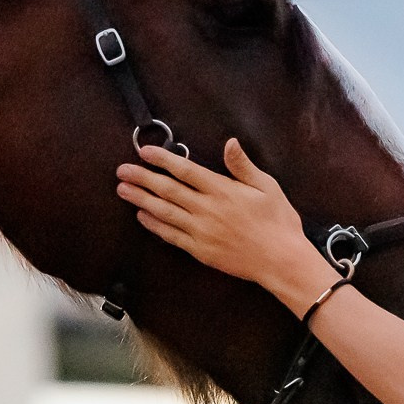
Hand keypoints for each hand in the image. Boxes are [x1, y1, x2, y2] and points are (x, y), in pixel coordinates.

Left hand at [114, 137, 332, 303]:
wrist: (281, 260)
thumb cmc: (278, 222)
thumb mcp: (267, 187)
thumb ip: (243, 166)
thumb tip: (230, 143)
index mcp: (222, 190)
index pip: (185, 170)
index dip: (162, 160)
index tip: (144, 152)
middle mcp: (207, 209)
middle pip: (167, 190)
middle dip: (142, 178)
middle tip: (122, 170)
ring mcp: (200, 231)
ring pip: (164, 212)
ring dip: (141, 199)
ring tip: (122, 189)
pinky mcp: (199, 250)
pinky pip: (171, 236)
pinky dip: (154, 225)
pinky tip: (141, 216)